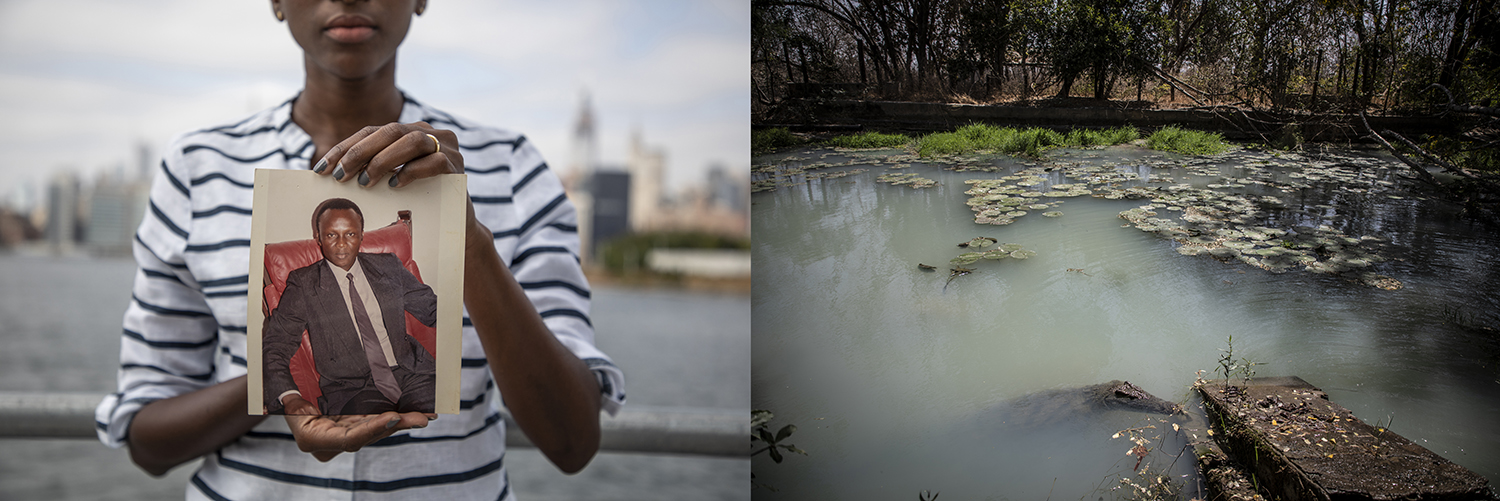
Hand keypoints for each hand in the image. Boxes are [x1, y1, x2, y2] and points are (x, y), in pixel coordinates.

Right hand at [280, 394, 433, 461]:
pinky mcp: (353, 425)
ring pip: (377, 430)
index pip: (348, 439)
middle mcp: (332, 442)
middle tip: (421, 417)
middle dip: (396, 425)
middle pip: (369, 435)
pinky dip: (396, 417)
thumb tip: (289, 396)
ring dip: (402, 422)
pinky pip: (376, 422)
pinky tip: (417, 412)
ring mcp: (344, 434)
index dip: (372, 429)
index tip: (393, 417)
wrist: (283, 397)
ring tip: (426, 414)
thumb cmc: (281, 394)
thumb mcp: (283, 395)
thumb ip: (289, 399)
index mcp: (313, 439)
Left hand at [313, 121, 486, 237]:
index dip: (345, 148)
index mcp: (410, 131)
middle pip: (391, 131)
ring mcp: (446, 146)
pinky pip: (433, 161)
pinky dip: (411, 171)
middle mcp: (430, 132)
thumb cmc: (418, 200)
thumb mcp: (392, 178)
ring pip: (412, 140)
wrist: (456, 222)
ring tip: (364, 182)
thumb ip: (372, 167)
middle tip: (340, 176)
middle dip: (360, 152)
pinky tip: (395, 185)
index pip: (372, 131)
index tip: (323, 168)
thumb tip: (330, 171)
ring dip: (383, 160)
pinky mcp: (456, 164)